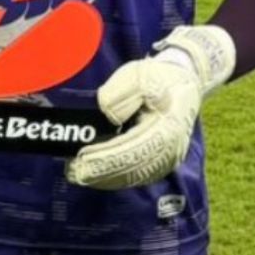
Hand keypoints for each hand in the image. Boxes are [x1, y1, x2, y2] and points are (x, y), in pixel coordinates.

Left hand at [66, 25, 235, 189]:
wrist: (183, 85)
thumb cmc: (158, 79)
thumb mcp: (139, 76)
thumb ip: (122, 95)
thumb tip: (107, 117)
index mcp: (167, 129)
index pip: (132, 150)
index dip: (105, 158)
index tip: (81, 159)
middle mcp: (169, 152)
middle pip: (130, 170)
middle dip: (99, 172)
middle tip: (71, 170)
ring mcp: (165, 162)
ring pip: (131, 178)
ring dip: (103, 178)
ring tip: (76, 172)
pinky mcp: (159, 165)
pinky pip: (134, 176)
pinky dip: (113, 177)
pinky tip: (93, 174)